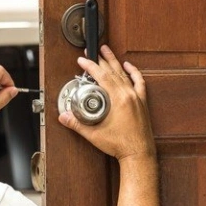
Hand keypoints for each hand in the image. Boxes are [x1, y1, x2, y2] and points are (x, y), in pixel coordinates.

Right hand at [58, 45, 154, 161]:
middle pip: (113, 71)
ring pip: (124, 74)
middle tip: (91, 52)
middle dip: (100, 60)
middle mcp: (129, 95)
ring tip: (107, 51)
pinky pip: (139, 82)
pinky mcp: (141, 102)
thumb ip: (77, 124)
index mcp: (119, 100)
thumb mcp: (94, 134)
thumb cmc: (121, 145)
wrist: (138, 154)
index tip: (82, 61)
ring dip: (114, 61)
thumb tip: (64, 116)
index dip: (91, 66)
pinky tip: (128, 66)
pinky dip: (133, 72)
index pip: (102, 76)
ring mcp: (136, 98)